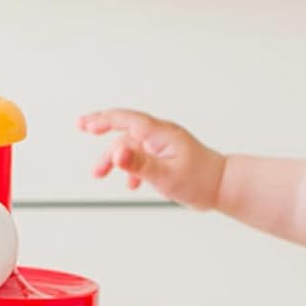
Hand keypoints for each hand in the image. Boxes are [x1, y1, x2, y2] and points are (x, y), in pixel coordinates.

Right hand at [78, 108, 225, 208]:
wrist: (223, 187)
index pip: (126, 119)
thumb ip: (139, 165)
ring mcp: (164, 145)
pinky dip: (132, 168)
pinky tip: (131, 185)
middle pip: (125, 128)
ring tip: (99, 174)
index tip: (85, 124)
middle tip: (82, 127)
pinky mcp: (167, 156)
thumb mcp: (165, 176)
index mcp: (160, 134)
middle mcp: (161, 135)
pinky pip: (143, 156)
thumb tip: (116, 154)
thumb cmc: (199, 181)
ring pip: (132, 145)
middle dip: (102, 129)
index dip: (103, 119)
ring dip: (115, 158)